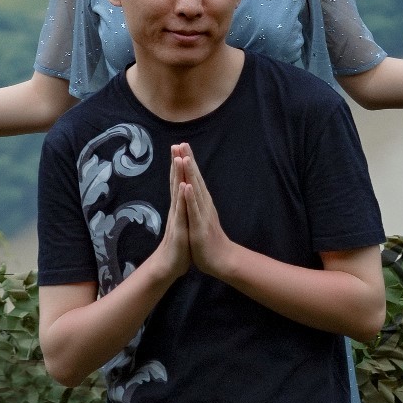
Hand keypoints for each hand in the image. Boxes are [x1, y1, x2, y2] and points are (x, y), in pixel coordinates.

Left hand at [171, 144, 231, 279]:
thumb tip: (193, 188)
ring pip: (195, 190)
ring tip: (184, 157)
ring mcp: (202, 214)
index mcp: (202, 202)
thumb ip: (197, 203)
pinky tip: (187, 186)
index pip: (193, 177)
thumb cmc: (209, 239)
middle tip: (182, 143)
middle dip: (188, 160)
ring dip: (190, 173)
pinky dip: (190, 197)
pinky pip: (194, 210)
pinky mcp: (200, 226)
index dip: (187, 161)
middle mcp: (204, 204)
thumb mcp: (200, 217)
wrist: (222, 260)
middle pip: (195, 178)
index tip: (181, 145)